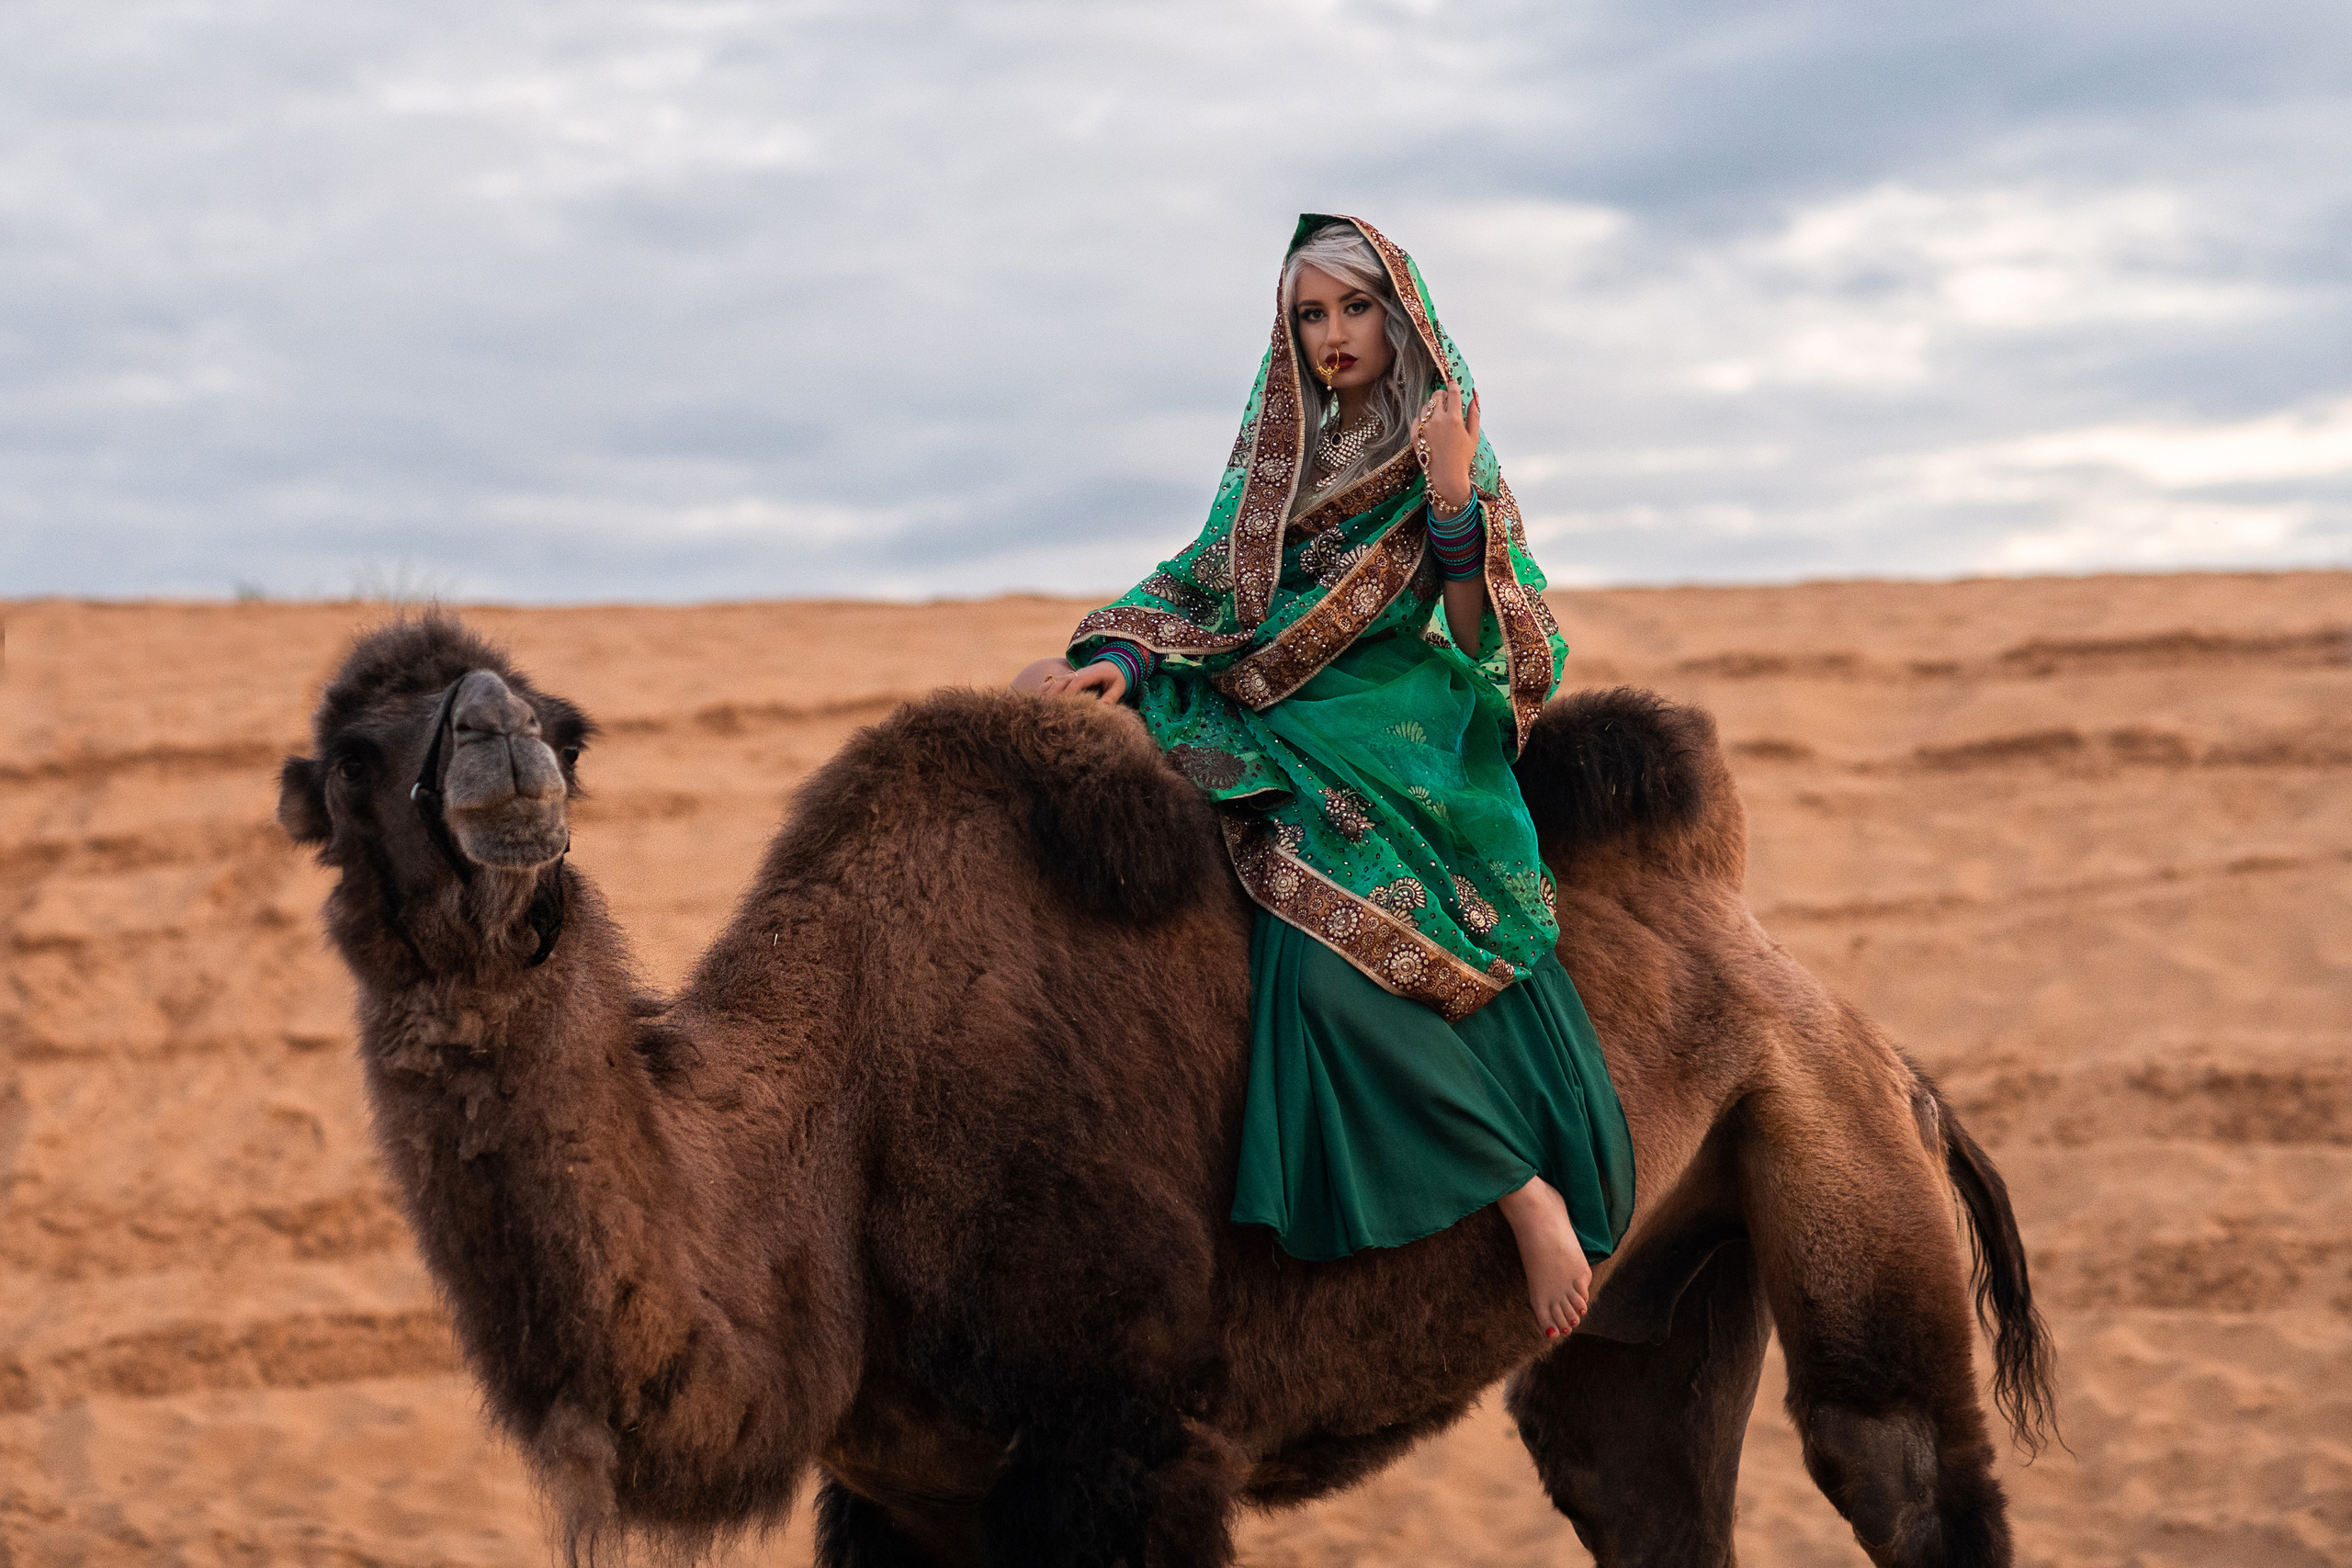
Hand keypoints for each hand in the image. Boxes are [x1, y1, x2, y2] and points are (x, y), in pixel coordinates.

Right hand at [1037, 660, 1126, 703]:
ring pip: (1053, 682)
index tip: (1061, 706)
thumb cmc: (1117, 678)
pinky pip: (1051, 683)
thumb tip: (1102, 710)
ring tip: (1035, 707)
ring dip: (1044, 693)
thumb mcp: (1118, 687)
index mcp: (1091, 674)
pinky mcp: (1066, 679)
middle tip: (1044, 711)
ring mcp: (1070, 675)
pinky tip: (1034, 700)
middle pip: (1060, 683)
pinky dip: (1043, 690)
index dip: (1068, 693)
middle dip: (1052, 696)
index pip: (1077, 683)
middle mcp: (1077, 673)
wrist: (1114, 663)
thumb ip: (1111, 698)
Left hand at [1418, 383, 1480, 513]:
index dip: (1453, 386)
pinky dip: (1423, 420)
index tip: (1453, 383)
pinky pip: (1417, 419)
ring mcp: (1424, 427)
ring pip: (1426, 407)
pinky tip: (1430, 427)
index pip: (1452, 393)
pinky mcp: (1415, 435)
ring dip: (1432, 407)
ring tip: (1439, 417)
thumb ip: (1474, 414)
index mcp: (1454, 418)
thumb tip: (1474, 397)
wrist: (1446, 476)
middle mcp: (1437, 420)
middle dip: (1442, 395)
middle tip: (1446, 400)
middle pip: (1436, 396)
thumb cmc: (1463, 457)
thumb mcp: (1473, 436)